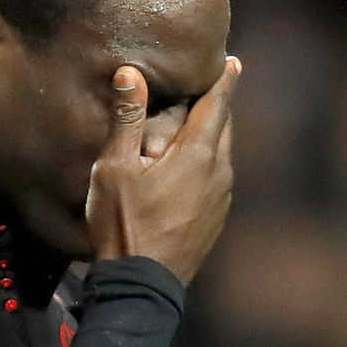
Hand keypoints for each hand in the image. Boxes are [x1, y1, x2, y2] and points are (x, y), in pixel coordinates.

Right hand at [86, 57, 239, 284]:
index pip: (218, 104)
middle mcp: (220, 172)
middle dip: (218, 105)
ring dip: (212, 136)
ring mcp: (221, 199)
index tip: (231, 61)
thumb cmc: (124, 223)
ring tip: (196, 124)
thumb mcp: (115, 168)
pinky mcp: (216, 220)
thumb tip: (130, 72)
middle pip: (224, 127)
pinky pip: (217, 179)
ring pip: (222, 154)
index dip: (223, 80)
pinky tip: (189, 169)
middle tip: (210, 86)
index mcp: (199, 153)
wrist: (141, 285)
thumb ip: (126, 118)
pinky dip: (208, 163)